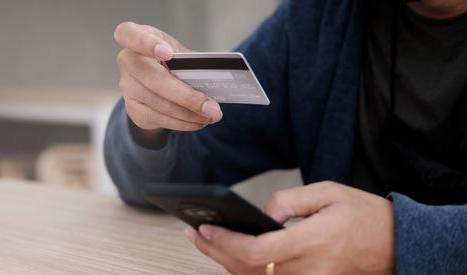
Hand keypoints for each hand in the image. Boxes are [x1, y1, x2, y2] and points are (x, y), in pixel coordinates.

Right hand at [114, 22, 222, 137]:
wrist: (153, 84)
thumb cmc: (168, 61)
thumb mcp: (177, 53)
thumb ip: (191, 60)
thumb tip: (216, 76)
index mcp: (135, 37)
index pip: (128, 34)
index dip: (146, 43)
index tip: (168, 53)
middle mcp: (127, 62)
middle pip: (154, 79)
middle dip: (187, 96)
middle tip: (212, 107)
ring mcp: (127, 87)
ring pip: (160, 104)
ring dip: (190, 113)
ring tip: (211, 115)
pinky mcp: (133, 109)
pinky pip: (160, 119)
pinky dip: (183, 122)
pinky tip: (198, 121)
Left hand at [183, 181, 394, 274]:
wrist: (396, 244)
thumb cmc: (364, 215)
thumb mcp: (328, 192)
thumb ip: (289, 200)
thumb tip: (261, 214)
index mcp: (312, 241)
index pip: (256, 250)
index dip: (224, 241)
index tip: (204, 226)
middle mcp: (308, 269)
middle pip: (247, 268)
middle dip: (214, 250)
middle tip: (193, 231)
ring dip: (224, 261)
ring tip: (204, 240)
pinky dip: (244, 270)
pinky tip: (229, 255)